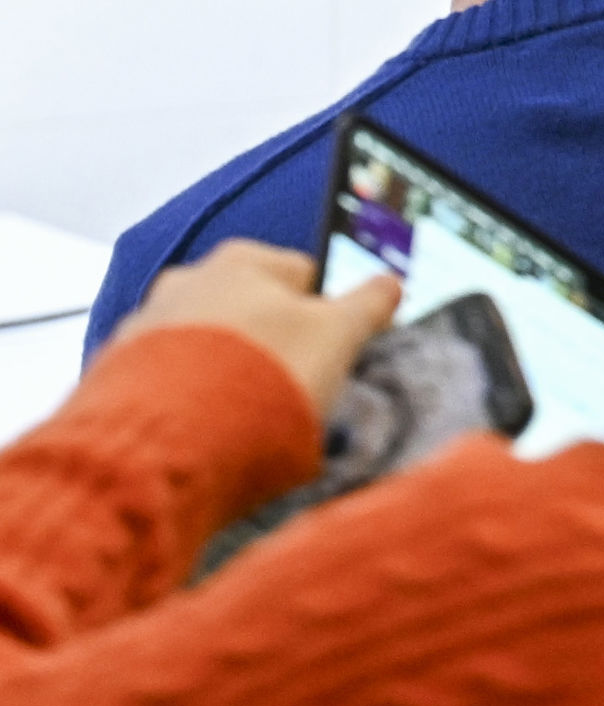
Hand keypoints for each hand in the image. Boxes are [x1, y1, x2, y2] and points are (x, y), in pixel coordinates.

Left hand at [111, 242, 397, 418]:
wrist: (165, 444)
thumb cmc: (257, 379)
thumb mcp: (339, 336)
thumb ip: (369, 304)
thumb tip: (388, 285)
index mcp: (243, 260)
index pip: (303, 274)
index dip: (326, 314)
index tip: (333, 348)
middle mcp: (186, 282)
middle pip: (249, 311)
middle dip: (270, 345)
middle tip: (292, 388)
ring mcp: (144, 329)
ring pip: (205, 348)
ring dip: (225, 375)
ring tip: (248, 419)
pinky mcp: (114, 378)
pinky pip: (166, 384)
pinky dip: (187, 402)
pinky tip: (206, 432)